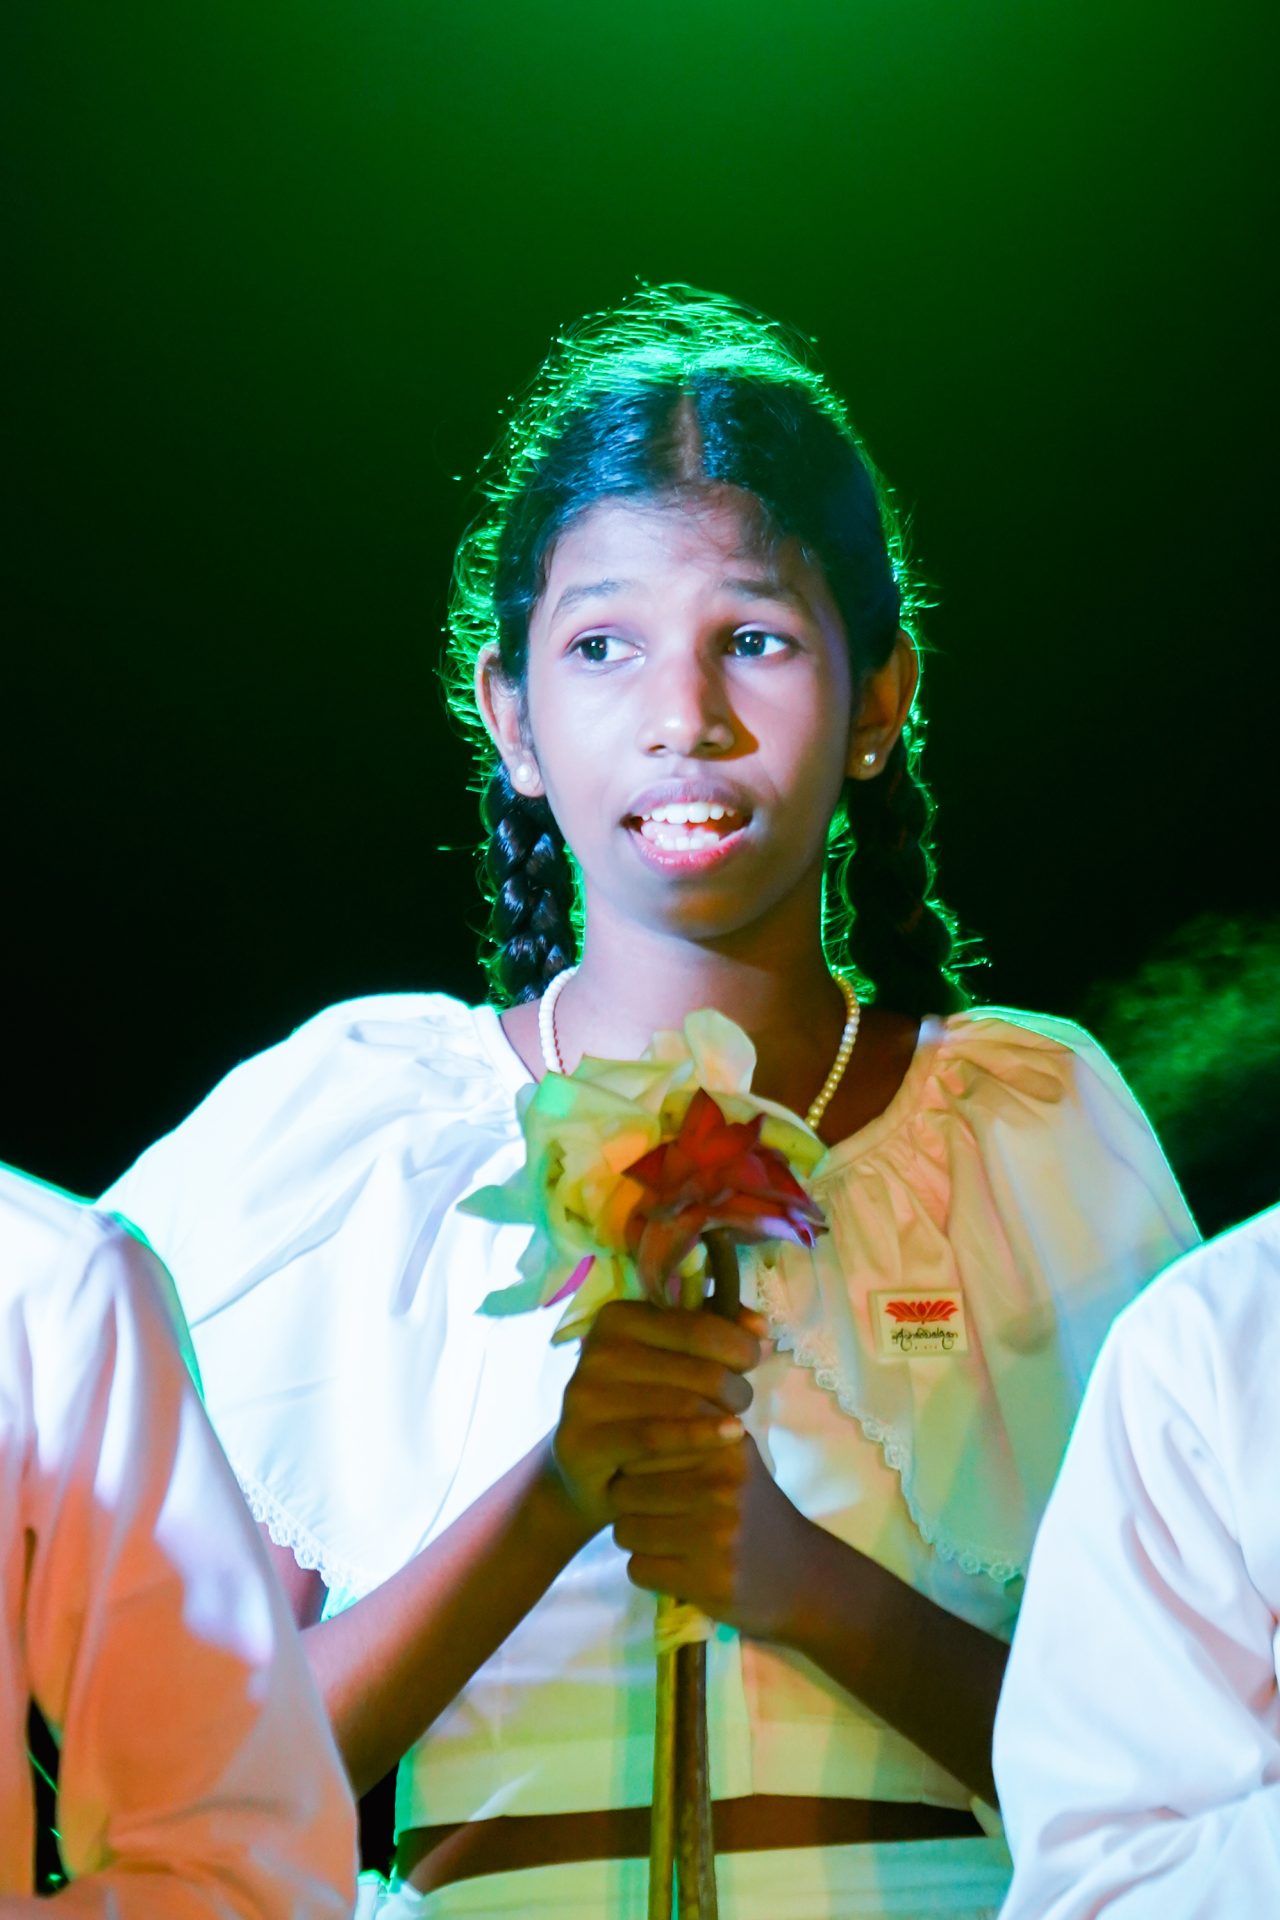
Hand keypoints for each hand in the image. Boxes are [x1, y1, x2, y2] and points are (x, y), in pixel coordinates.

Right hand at [551, 1300, 760, 1532]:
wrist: (586, 1467)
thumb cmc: (640, 1404)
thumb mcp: (671, 1360)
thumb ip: (713, 1332)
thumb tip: (759, 1326)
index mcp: (618, 1318)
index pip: (699, 1327)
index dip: (739, 1344)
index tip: (754, 1359)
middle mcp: (597, 1351)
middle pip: (699, 1371)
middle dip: (736, 1388)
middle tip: (742, 1402)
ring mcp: (586, 1396)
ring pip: (684, 1405)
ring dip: (725, 1418)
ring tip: (736, 1426)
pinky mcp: (583, 1440)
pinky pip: (656, 1437)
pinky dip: (702, 1438)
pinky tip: (732, 1437)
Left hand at [611, 1430, 817, 1643]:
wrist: (805, 1578)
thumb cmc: (756, 1513)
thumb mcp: (733, 1461)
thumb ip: (687, 1437)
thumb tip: (623, 1427)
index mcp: (725, 1447)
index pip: (643, 1444)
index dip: (633, 1464)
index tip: (648, 1476)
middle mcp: (721, 1485)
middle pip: (624, 1489)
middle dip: (628, 1505)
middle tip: (654, 1515)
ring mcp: (715, 1535)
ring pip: (625, 1530)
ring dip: (636, 1541)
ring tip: (664, 1541)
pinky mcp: (707, 1580)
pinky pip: (638, 1569)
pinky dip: (648, 1571)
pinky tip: (674, 1568)